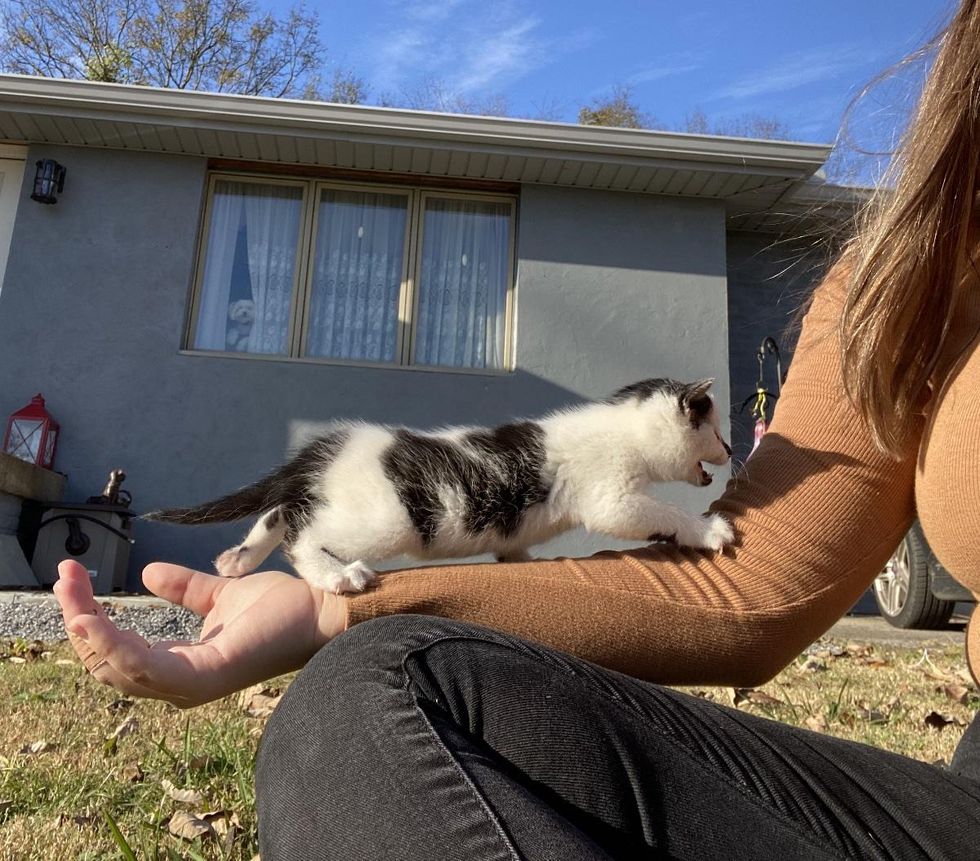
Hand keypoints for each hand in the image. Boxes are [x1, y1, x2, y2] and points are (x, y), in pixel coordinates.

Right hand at [54, 559, 346, 707]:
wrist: (322, 611)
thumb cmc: (281, 609)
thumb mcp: (220, 595)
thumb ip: (186, 589)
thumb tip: (148, 573)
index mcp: (181, 665)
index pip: (119, 652)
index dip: (91, 620)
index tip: (73, 580)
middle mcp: (179, 682)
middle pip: (108, 662)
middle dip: (79, 620)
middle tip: (65, 578)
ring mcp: (190, 683)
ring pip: (117, 667)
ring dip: (88, 627)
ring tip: (71, 591)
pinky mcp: (204, 675)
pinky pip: (145, 666)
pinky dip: (113, 644)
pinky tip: (94, 618)